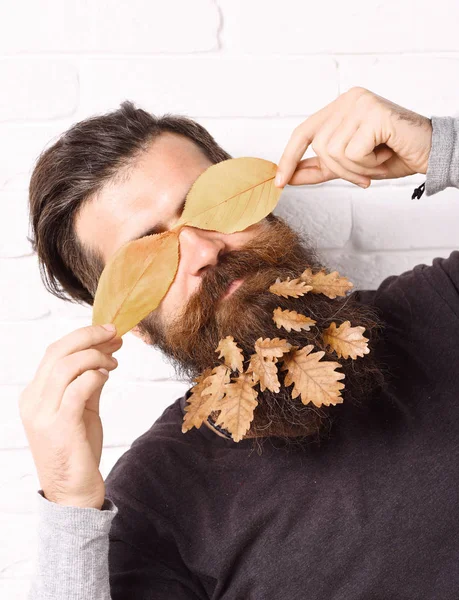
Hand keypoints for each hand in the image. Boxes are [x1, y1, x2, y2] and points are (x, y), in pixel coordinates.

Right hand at [19, 324, 121, 508]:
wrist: (74, 492)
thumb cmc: (78, 450)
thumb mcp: (82, 409)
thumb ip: (87, 382)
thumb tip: (103, 355)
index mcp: (34, 395)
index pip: (54, 352)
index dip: (83, 336)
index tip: (108, 331)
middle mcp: (33, 402)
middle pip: (58, 353)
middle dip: (89, 337)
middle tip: (115, 334)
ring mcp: (43, 415)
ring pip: (66, 367)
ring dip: (96, 357)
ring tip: (114, 362)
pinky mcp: (60, 427)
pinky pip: (77, 389)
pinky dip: (94, 376)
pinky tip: (107, 376)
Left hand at [275, 87, 432, 188]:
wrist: (430, 153)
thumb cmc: (393, 155)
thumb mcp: (349, 165)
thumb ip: (319, 168)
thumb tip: (289, 176)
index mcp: (339, 108)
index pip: (303, 133)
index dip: (289, 158)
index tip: (279, 181)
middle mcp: (348, 99)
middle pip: (319, 147)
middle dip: (340, 169)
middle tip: (364, 173)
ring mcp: (360, 102)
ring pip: (333, 151)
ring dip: (355, 168)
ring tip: (376, 160)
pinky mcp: (373, 112)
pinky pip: (352, 152)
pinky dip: (368, 163)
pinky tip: (384, 153)